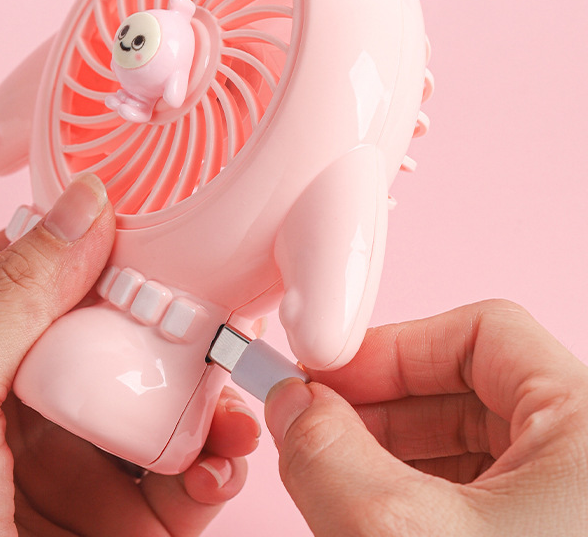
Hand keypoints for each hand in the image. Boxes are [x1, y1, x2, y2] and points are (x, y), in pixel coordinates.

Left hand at [0, 175, 258, 536]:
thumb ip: (12, 298)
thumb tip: (82, 203)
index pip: (43, 275)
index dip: (94, 242)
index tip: (148, 219)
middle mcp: (41, 405)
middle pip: (121, 330)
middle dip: (173, 314)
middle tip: (214, 304)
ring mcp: (92, 461)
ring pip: (169, 395)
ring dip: (212, 390)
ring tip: (229, 399)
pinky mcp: (137, 517)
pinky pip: (195, 472)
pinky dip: (221, 462)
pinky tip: (219, 465)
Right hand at [265, 300, 587, 534]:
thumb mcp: (402, 534)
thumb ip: (328, 453)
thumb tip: (289, 403)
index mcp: (586, 425)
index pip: (484, 331)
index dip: (394, 345)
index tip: (328, 371)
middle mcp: (587, 458)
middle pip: (471, 388)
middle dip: (380, 404)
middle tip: (314, 424)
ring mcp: (573, 504)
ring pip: (472, 447)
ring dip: (389, 450)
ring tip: (331, 474)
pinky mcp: (552, 536)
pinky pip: (483, 496)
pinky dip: (417, 494)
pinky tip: (369, 510)